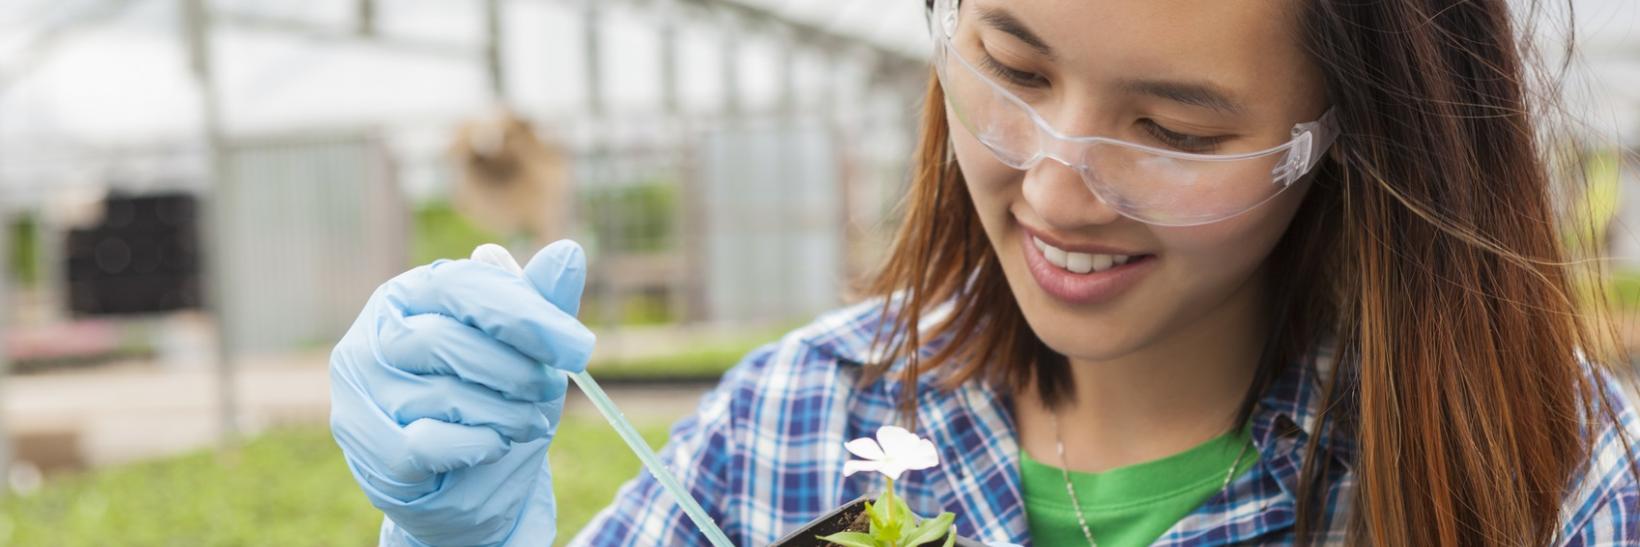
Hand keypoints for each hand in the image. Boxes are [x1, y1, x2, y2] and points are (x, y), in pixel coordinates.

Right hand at [329, 241, 593, 545]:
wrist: (469, 482)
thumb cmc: (495, 399)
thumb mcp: (527, 350)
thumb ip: (543, 304)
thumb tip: (568, 252)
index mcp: (411, 293)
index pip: (462, 286)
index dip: (524, 315)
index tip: (579, 348)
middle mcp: (374, 335)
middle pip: (447, 341)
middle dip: (516, 371)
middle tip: (550, 390)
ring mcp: (360, 392)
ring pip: (443, 396)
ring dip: (506, 414)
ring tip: (527, 421)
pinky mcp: (365, 446)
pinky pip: (426, 444)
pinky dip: (476, 445)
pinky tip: (495, 445)